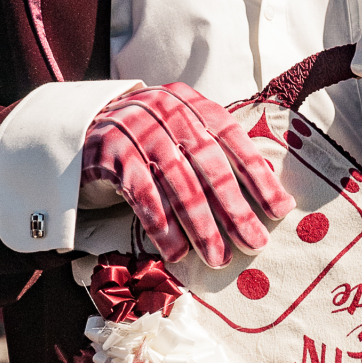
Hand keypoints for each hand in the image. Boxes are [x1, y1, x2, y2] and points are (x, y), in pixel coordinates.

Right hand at [80, 83, 295, 266]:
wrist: (83, 130)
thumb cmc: (147, 141)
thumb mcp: (181, 133)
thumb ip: (215, 153)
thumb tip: (267, 192)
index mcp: (192, 104)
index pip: (233, 140)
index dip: (258, 176)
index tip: (279, 210)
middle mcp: (167, 110)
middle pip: (208, 165)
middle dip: (234, 208)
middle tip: (254, 244)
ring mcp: (136, 129)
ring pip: (177, 184)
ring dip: (201, 226)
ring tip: (218, 258)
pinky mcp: (109, 153)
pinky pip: (141, 195)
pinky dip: (161, 227)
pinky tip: (176, 252)